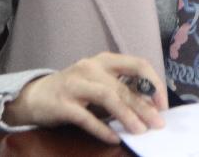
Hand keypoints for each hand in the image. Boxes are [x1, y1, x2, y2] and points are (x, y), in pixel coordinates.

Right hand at [3, 52, 167, 142]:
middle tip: (158, 124)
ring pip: (107, 97)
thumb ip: (122, 90)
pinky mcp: (62, 103)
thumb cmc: (75, 90)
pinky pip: (86, 117)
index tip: (162, 103)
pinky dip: (102, 129)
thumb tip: (151, 107)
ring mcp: (75, 84)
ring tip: (140, 130)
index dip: (153, 83)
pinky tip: (114, 138)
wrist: (36, 96)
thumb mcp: (100, 83)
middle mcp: (90, 67)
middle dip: (144, 107)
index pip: (137, 64)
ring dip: (127, 115)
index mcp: (104, 60)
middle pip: (123, 86)